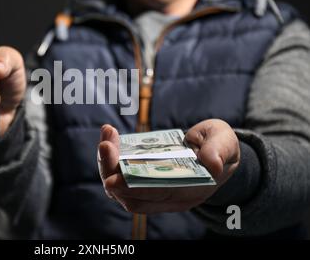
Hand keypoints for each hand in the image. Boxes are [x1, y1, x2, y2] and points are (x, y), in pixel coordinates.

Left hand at [98, 120, 239, 213]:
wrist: (216, 153)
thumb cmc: (219, 147)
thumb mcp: (225, 143)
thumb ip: (218, 151)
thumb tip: (212, 164)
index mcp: (190, 192)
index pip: (156, 196)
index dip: (133, 189)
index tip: (112, 179)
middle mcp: (168, 197)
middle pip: (130, 195)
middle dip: (113, 171)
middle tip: (106, 144)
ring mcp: (154, 191)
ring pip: (121, 188)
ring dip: (108, 163)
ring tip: (107, 134)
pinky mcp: (144, 179)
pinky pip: (121, 175)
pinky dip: (112, 159)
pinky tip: (110, 136)